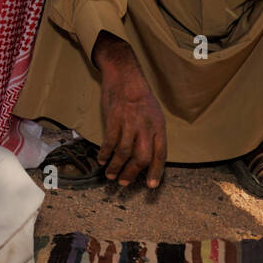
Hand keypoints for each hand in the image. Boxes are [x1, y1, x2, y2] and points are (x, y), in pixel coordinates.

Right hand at [92, 32, 166, 187]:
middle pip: (141, 157)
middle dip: (132, 173)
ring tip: (111, 175)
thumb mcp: (154, 114)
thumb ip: (152, 135)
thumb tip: (148, 157)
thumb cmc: (140, 97)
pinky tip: (102, 160)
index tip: (150, 186)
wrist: (125, 76)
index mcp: (159, 126)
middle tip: (124, 182)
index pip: (160, 154)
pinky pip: (109, 142)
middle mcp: (146, 126)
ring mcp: (129, 122)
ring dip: (116, 166)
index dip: (156, 172)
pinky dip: (105, 154)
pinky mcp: (114, 119)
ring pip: (123, 152)